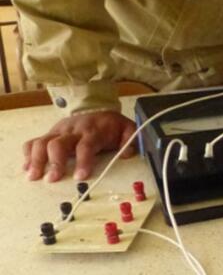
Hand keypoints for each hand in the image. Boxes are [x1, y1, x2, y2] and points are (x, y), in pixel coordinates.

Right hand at [22, 111, 136, 181]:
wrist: (97, 108)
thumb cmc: (110, 125)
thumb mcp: (127, 128)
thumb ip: (131, 140)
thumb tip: (128, 154)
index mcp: (93, 131)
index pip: (86, 145)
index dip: (83, 161)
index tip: (80, 177)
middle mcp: (73, 130)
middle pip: (57, 143)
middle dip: (54, 162)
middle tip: (52, 179)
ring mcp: (58, 131)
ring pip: (41, 141)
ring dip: (35, 160)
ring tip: (33, 176)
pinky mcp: (49, 134)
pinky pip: (33, 141)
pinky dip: (28, 155)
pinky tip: (27, 167)